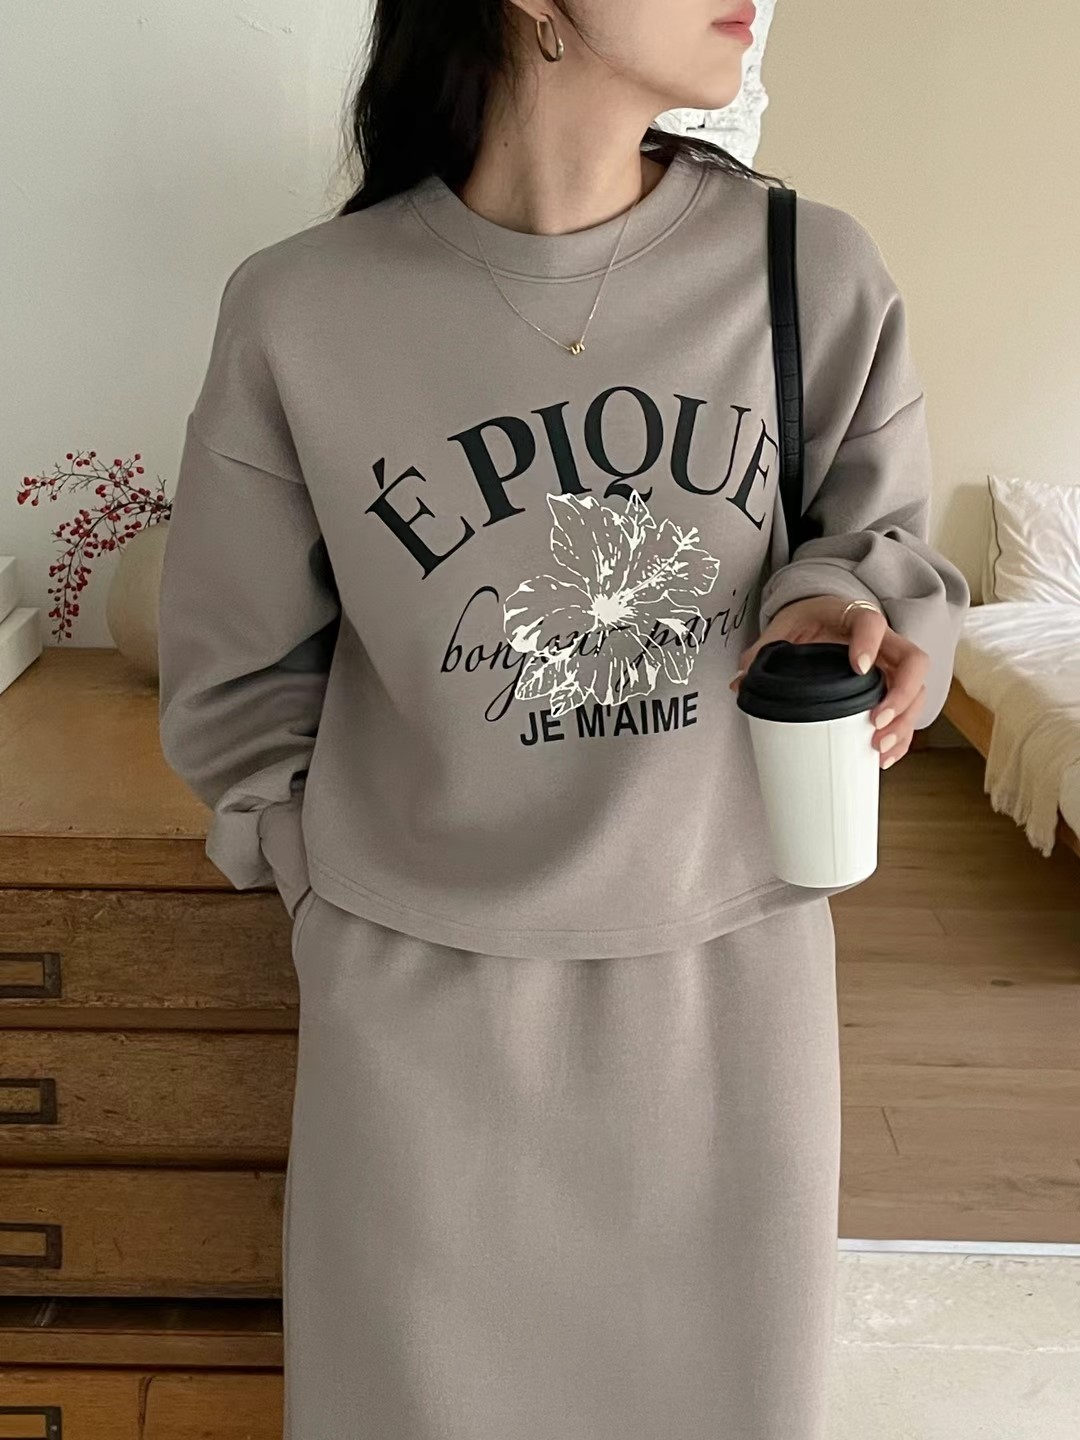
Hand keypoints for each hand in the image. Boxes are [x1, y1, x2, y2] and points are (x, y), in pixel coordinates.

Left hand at [729, 595, 928, 768]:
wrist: (823, 617)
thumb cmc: (810, 619)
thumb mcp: (786, 626)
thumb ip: (764, 650)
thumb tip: (741, 681)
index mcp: (855, 618)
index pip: (872, 622)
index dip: (870, 643)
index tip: (859, 667)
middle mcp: (885, 642)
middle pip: (914, 661)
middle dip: (901, 695)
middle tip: (875, 721)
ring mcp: (892, 666)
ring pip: (917, 691)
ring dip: (903, 723)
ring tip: (879, 747)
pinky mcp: (892, 689)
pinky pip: (907, 713)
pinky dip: (901, 737)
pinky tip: (883, 757)